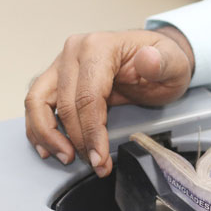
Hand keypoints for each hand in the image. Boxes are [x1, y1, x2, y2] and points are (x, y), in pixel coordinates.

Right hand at [25, 26, 193, 176]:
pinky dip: (38, 128)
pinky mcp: (56, 78)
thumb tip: (149, 59)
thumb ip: (162, 62)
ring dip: (47, 135)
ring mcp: (62, 64)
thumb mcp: (174, 63)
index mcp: (99, 47)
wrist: (155, 58)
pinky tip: (48, 148)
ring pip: (37, 102)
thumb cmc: (161, 62)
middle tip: (95, 164)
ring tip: (66, 157)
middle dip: (78, 141)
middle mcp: (74, 52)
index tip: (100, 157)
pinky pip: (37, 104)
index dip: (92, 132)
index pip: (88, 96)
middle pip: (64, 104)